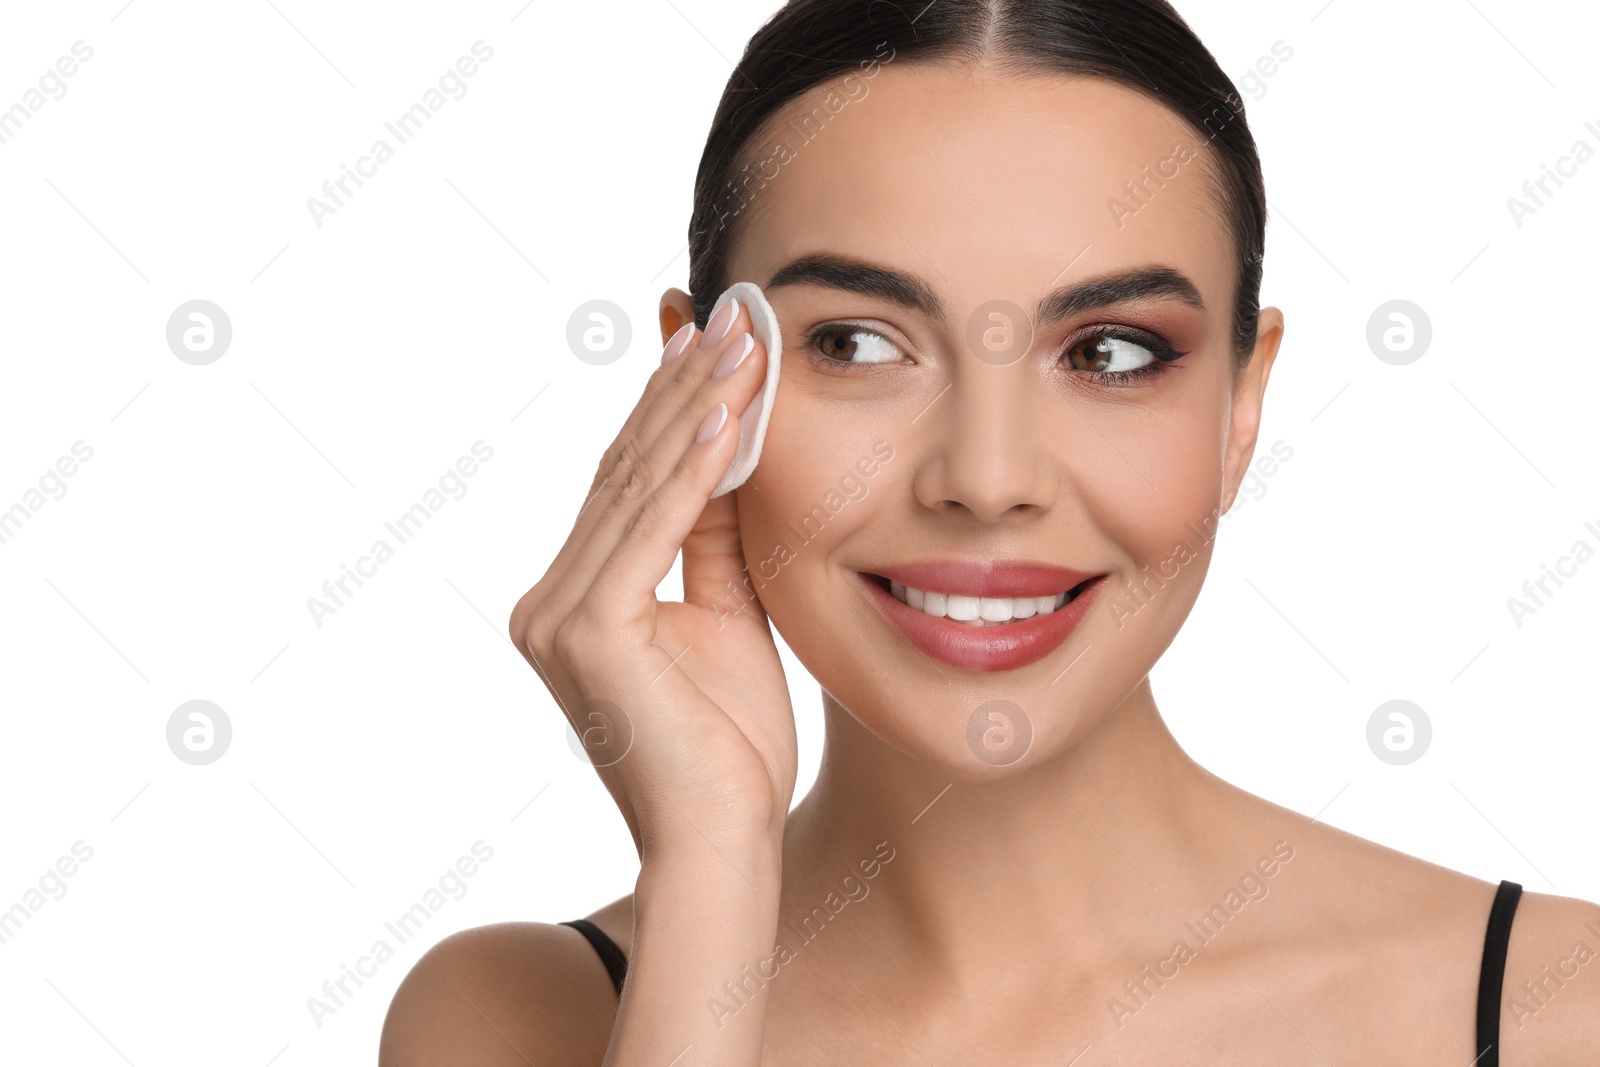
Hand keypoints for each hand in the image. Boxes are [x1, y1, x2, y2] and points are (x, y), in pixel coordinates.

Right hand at [510, 299, 797, 862]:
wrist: (724, 842)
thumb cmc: (730, 746)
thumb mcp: (725, 616)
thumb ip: (712, 537)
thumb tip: (725, 448)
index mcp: (576, 601)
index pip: (628, 483)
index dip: (670, 407)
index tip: (711, 339)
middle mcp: (549, 600)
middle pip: (625, 470)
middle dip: (683, 386)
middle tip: (730, 313)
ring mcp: (557, 615)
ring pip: (636, 485)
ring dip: (694, 405)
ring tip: (740, 338)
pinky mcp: (586, 629)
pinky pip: (651, 527)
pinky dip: (692, 467)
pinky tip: (727, 410)